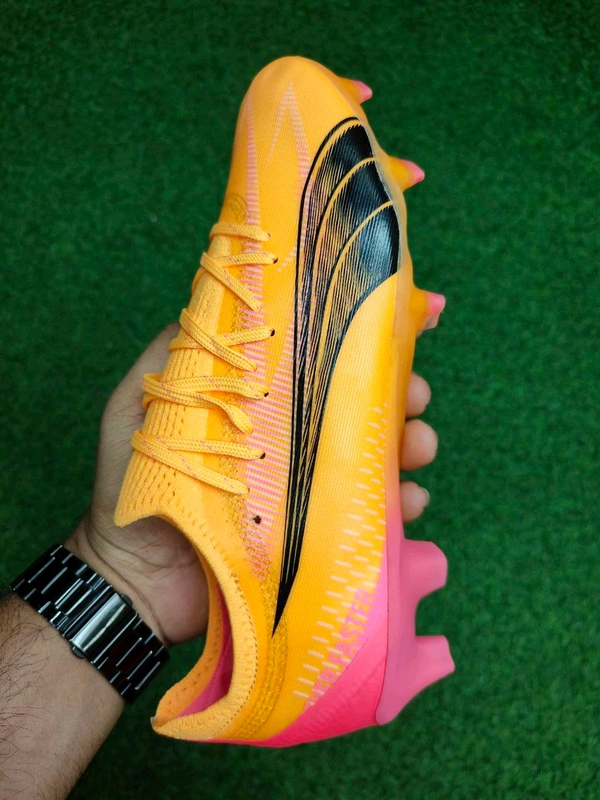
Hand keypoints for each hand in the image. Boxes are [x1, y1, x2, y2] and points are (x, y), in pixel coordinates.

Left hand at [66, 326, 438, 646]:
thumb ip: (173, 356)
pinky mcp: (319, 539)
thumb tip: (214, 301)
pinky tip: (410, 502)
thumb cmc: (131, 484)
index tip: (401, 321)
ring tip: (419, 445)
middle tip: (415, 393)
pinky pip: (373, 520)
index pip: (319, 366)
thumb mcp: (140, 405)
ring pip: (377, 460)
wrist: (132, 577)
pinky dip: (402, 509)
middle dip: (400, 394)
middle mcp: (292, 444)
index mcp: (262, 407)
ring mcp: (309, 492)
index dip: (361, 344)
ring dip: (412, 445)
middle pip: (360, 409)